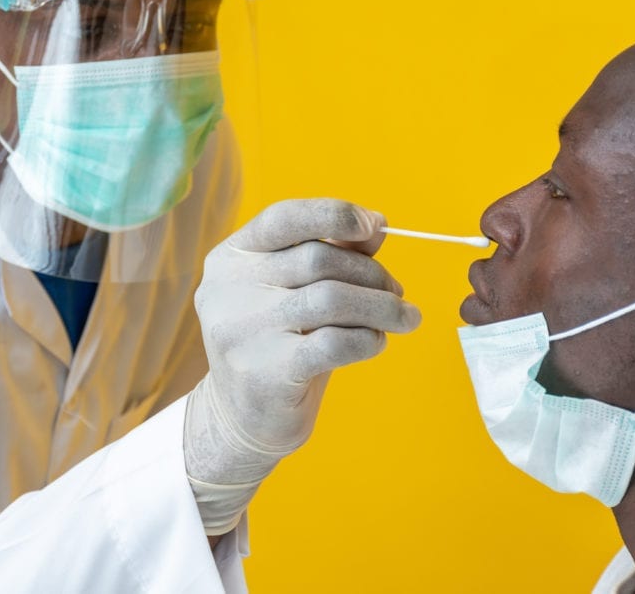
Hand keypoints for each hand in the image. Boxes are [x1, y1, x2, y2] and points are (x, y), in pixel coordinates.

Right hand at [183, 199, 420, 533]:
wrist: (238, 418)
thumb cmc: (278, 343)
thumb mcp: (293, 291)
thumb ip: (330, 253)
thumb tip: (376, 226)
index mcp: (232, 257)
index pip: (285, 218)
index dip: (336, 216)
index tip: (376, 227)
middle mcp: (229, 288)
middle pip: (319, 259)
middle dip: (370, 272)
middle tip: (396, 292)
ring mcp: (244, 331)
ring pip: (332, 298)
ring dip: (382, 306)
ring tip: (405, 317)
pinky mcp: (266, 372)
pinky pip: (335, 342)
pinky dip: (368, 338)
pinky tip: (376, 343)